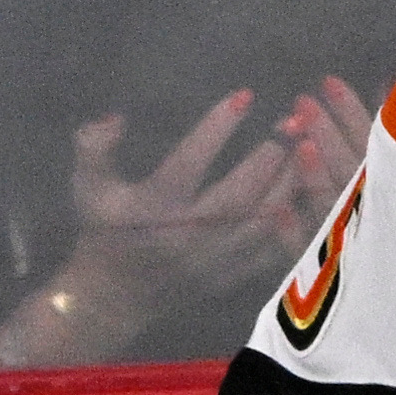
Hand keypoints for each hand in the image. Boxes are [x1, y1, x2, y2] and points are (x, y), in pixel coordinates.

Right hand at [45, 86, 335, 348]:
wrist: (114, 298)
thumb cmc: (103, 232)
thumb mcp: (86, 187)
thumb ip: (93, 148)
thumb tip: (114, 119)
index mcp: (154, 210)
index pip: (189, 164)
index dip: (216, 129)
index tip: (245, 96)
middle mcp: (188, 237)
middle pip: (239, 195)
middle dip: (270, 157)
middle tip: (293, 120)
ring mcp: (213, 260)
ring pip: (261, 222)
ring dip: (289, 183)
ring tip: (308, 146)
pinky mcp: (231, 276)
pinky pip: (271, 249)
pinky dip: (294, 220)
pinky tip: (308, 189)